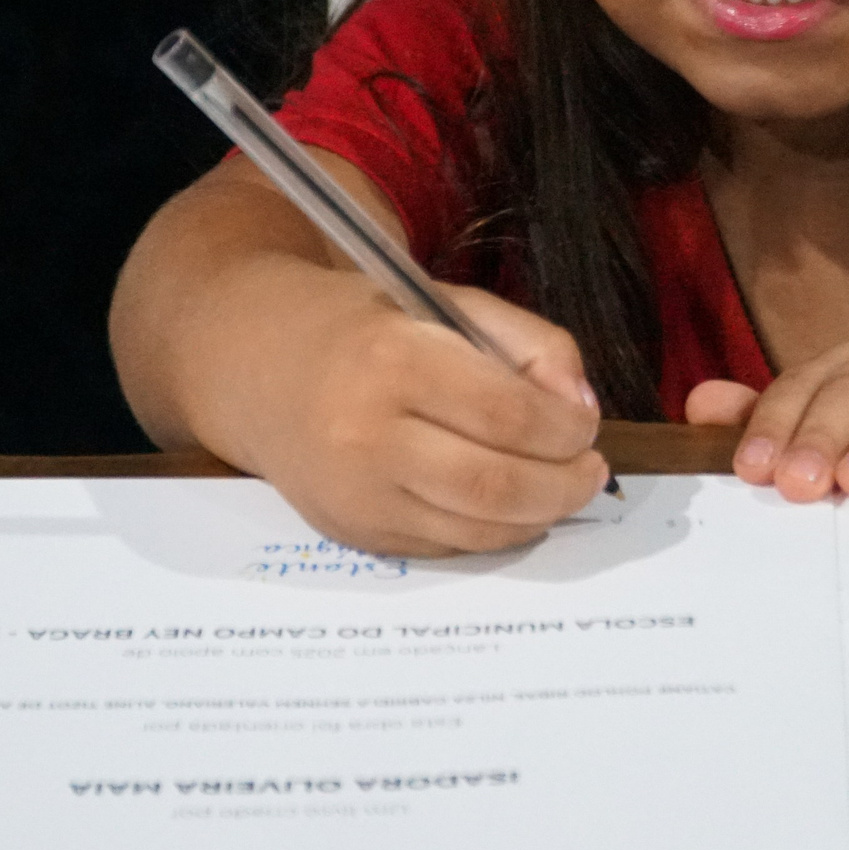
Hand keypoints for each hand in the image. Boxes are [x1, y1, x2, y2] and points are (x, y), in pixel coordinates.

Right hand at [241, 271, 611, 556]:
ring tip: (560, 489)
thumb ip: (531, 344)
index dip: (566, 430)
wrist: (257, 367)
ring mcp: (356, 494)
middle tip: (591, 472)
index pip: (507, 414)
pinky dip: (492, 531)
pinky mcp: (353, 534)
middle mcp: (366, 434)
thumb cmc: (366, 328)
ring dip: (538, 516)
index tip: (586, 427)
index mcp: (393, 359)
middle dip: (564, 485)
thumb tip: (582, 410)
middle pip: (496, 484)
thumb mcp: (448, 303)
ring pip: (476, 529)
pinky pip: (446, 546)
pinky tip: (507, 503)